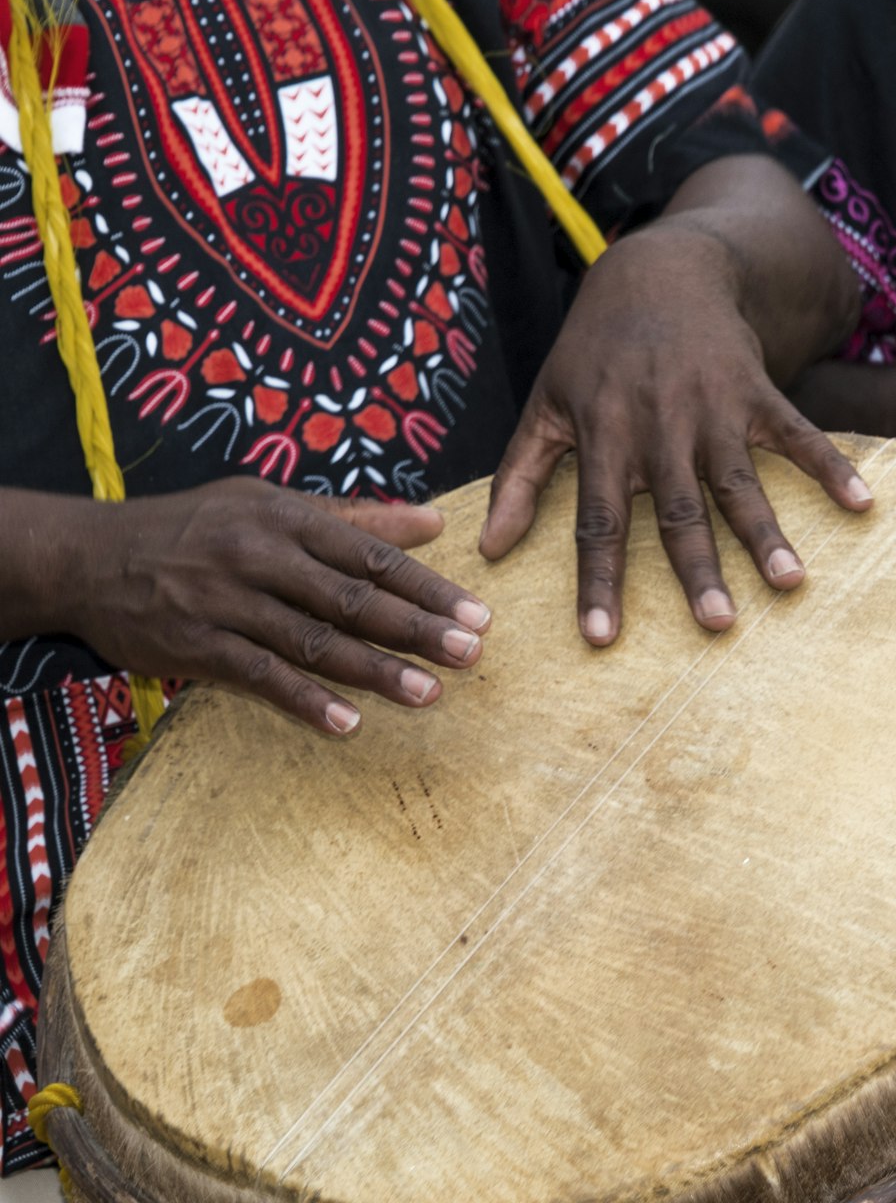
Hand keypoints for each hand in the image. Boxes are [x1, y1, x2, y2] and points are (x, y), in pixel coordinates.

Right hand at [54, 480, 488, 735]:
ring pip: (313, 640)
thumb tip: (433, 523)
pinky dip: (305, 700)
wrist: (87, 556)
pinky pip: (260, 676)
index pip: (372, 555)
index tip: (477, 613)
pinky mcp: (196, 645)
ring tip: (429, 693)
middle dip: (416, 627)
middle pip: (352, 597)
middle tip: (471, 652)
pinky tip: (348, 722)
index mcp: (287, 519)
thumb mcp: (268, 504)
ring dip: (375, 670)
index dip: (428, 586)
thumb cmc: (194, 527)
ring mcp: (226, 602)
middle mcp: (260, 556)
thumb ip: (354, 518)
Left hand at [478, 226, 872, 644]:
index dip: (599, 580)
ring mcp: (713, 408)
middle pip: (679, 511)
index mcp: (604, 437)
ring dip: (766, 532)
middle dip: (698, 569)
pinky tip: (862, 504)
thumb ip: (517, 476)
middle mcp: (659, 427)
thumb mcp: (545, 402)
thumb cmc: (595, 347)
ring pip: (739, 482)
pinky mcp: (756, 390)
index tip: (603, 636)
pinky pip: (798, 434)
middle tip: (718, 624)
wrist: (658, 269)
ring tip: (791, 582)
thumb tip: (488, 549)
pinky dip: (831, 466)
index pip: (597, 522)